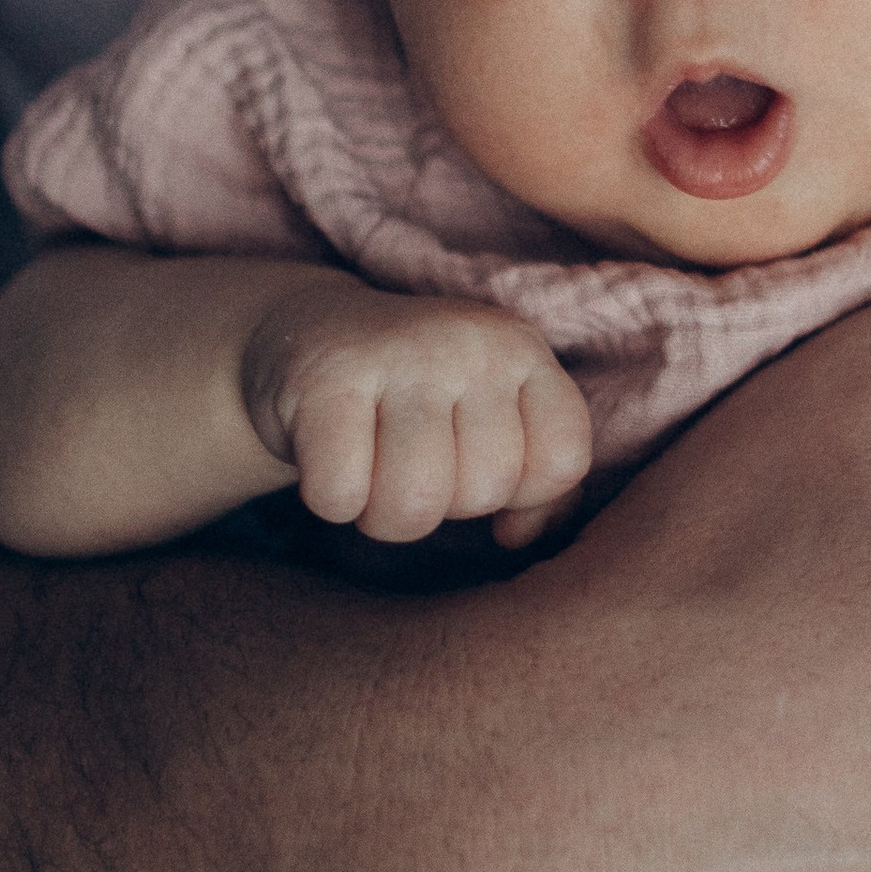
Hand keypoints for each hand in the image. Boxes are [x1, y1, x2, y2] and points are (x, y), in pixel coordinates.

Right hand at [241, 285, 593, 547]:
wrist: (308, 335)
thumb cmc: (415, 400)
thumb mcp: (493, 419)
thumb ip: (537, 482)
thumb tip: (518, 536)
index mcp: (522, 349)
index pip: (563, 461)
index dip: (520, 491)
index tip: (475, 461)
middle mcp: (470, 342)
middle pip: (484, 491)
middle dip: (443, 504)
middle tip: (409, 460)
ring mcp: (399, 354)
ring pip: (414, 504)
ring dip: (382, 514)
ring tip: (372, 467)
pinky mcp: (325, 380)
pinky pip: (341, 496)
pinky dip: (330, 499)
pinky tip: (328, 456)